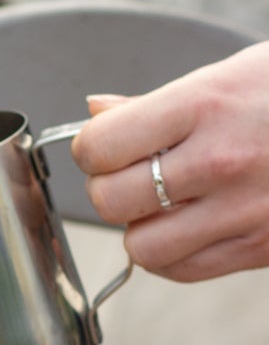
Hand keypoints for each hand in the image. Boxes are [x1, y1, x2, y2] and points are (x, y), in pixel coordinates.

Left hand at [71, 43, 268, 279]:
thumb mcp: (230, 74)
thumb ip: (156, 103)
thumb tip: (95, 114)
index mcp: (206, 104)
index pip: (102, 146)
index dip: (92, 149)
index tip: (106, 146)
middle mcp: (221, 160)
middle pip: (112, 201)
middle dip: (111, 190)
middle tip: (134, 175)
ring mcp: (245, 210)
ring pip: (142, 247)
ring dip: (142, 228)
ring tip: (165, 205)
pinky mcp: (263, 248)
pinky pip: (184, 270)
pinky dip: (173, 255)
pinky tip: (191, 226)